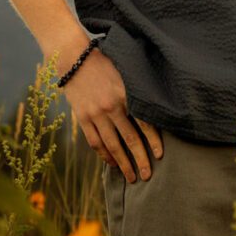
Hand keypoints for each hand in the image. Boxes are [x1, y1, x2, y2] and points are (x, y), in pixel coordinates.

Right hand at [59, 47, 163, 182]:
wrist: (75, 59)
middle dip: (140, 159)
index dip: (153, 140)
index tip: (160, 155)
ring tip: (132, 177)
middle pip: (130, 139)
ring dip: (122, 163)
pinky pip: (95, 142)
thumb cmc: (106, 63)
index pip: (144, 122)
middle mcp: (111, 107)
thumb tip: (156, 107)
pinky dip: (104, 155)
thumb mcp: (126, 73)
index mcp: (126, 94)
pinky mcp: (83, 118)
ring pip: (112, 145)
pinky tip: (112, 164)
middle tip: (148, 176)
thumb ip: (138, 90)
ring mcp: (95, 114)